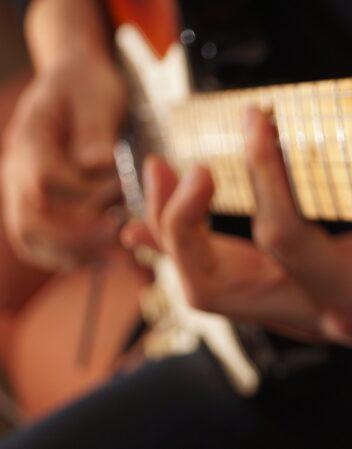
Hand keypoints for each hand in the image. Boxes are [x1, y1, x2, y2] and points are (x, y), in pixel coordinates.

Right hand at [2, 58, 124, 269]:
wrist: (75, 82)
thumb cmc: (90, 86)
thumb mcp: (99, 97)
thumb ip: (96, 130)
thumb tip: (96, 164)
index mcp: (29, 138)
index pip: (43, 181)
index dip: (84, 195)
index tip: (122, 193)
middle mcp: (16, 168)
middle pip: (30, 220)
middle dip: (80, 235)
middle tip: (124, 235)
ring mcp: (21, 189)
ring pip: (32, 238)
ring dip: (77, 253)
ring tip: (123, 258)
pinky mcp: (38, 205)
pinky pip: (41, 243)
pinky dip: (72, 257)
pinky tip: (109, 260)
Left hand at [122, 109, 351, 358]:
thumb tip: (314, 148)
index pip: (285, 239)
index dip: (264, 175)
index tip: (259, 125)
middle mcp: (320, 318)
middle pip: (213, 286)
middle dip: (180, 222)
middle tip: (184, 166)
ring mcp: (304, 318)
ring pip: (210, 288)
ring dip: (173, 234)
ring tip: (163, 175)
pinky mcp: (299, 306)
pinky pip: (229, 284)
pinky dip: (190, 250)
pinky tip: (160, 223)